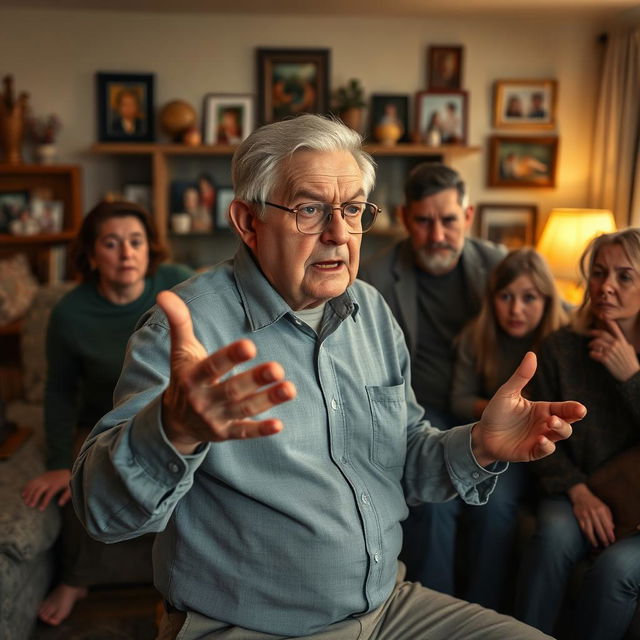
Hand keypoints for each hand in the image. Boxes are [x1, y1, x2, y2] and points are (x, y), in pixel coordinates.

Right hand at [22, 469, 71, 510]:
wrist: (71, 469)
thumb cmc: (71, 481)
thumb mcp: (71, 488)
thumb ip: (66, 496)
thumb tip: (60, 504)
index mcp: (56, 484)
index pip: (49, 494)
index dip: (44, 502)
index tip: (40, 509)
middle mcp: (49, 481)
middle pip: (39, 490)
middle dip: (34, 498)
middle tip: (30, 506)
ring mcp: (45, 477)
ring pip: (34, 485)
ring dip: (28, 493)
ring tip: (25, 501)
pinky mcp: (42, 475)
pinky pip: (33, 481)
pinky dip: (27, 486)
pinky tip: (23, 493)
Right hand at [157, 291, 296, 454]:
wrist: (173, 422)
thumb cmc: (183, 377)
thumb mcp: (180, 351)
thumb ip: (178, 322)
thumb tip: (164, 293)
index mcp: (192, 377)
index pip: (212, 366)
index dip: (230, 357)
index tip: (250, 346)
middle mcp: (203, 399)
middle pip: (232, 389)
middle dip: (255, 379)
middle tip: (278, 368)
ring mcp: (215, 418)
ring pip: (243, 409)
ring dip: (268, 400)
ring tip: (290, 389)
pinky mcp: (225, 433)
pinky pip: (243, 432)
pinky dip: (260, 430)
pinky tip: (279, 425)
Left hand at [472, 352, 585, 465]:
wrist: (482, 434)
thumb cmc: (496, 412)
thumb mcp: (507, 393)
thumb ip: (521, 376)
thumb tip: (532, 354)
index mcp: (543, 409)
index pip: (564, 408)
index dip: (574, 409)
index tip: (580, 409)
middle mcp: (545, 424)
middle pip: (567, 423)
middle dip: (569, 419)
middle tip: (556, 416)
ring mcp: (541, 438)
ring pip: (561, 436)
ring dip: (559, 430)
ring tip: (550, 424)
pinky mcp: (533, 451)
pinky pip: (546, 450)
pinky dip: (547, 445)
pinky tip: (541, 440)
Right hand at [568, 482, 615, 546]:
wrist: (581, 495)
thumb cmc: (594, 502)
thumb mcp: (604, 507)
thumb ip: (609, 517)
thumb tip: (612, 529)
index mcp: (601, 511)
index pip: (607, 525)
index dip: (610, 534)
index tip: (612, 541)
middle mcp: (593, 513)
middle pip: (599, 530)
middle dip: (604, 539)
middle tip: (606, 545)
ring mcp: (585, 516)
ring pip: (590, 531)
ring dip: (593, 540)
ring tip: (597, 545)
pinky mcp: (579, 517)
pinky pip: (583, 529)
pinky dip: (586, 535)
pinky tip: (589, 539)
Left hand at [588, 319, 639, 380]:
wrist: (631, 374)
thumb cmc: (631, 363)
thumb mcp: (629, 350)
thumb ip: (623, 344)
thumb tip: (617, 340)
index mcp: (623, 342)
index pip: (615, 329)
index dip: (609, 322)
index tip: (603, 317)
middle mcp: (616, 345)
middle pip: (602, 334)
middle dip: (593, 332)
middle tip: (589, 333)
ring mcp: (611, 352)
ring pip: (596, 343)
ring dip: (591, 344)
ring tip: (590, 347)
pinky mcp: (606, 359)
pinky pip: (594, 354)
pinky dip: (592, 354)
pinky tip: (592, 355)